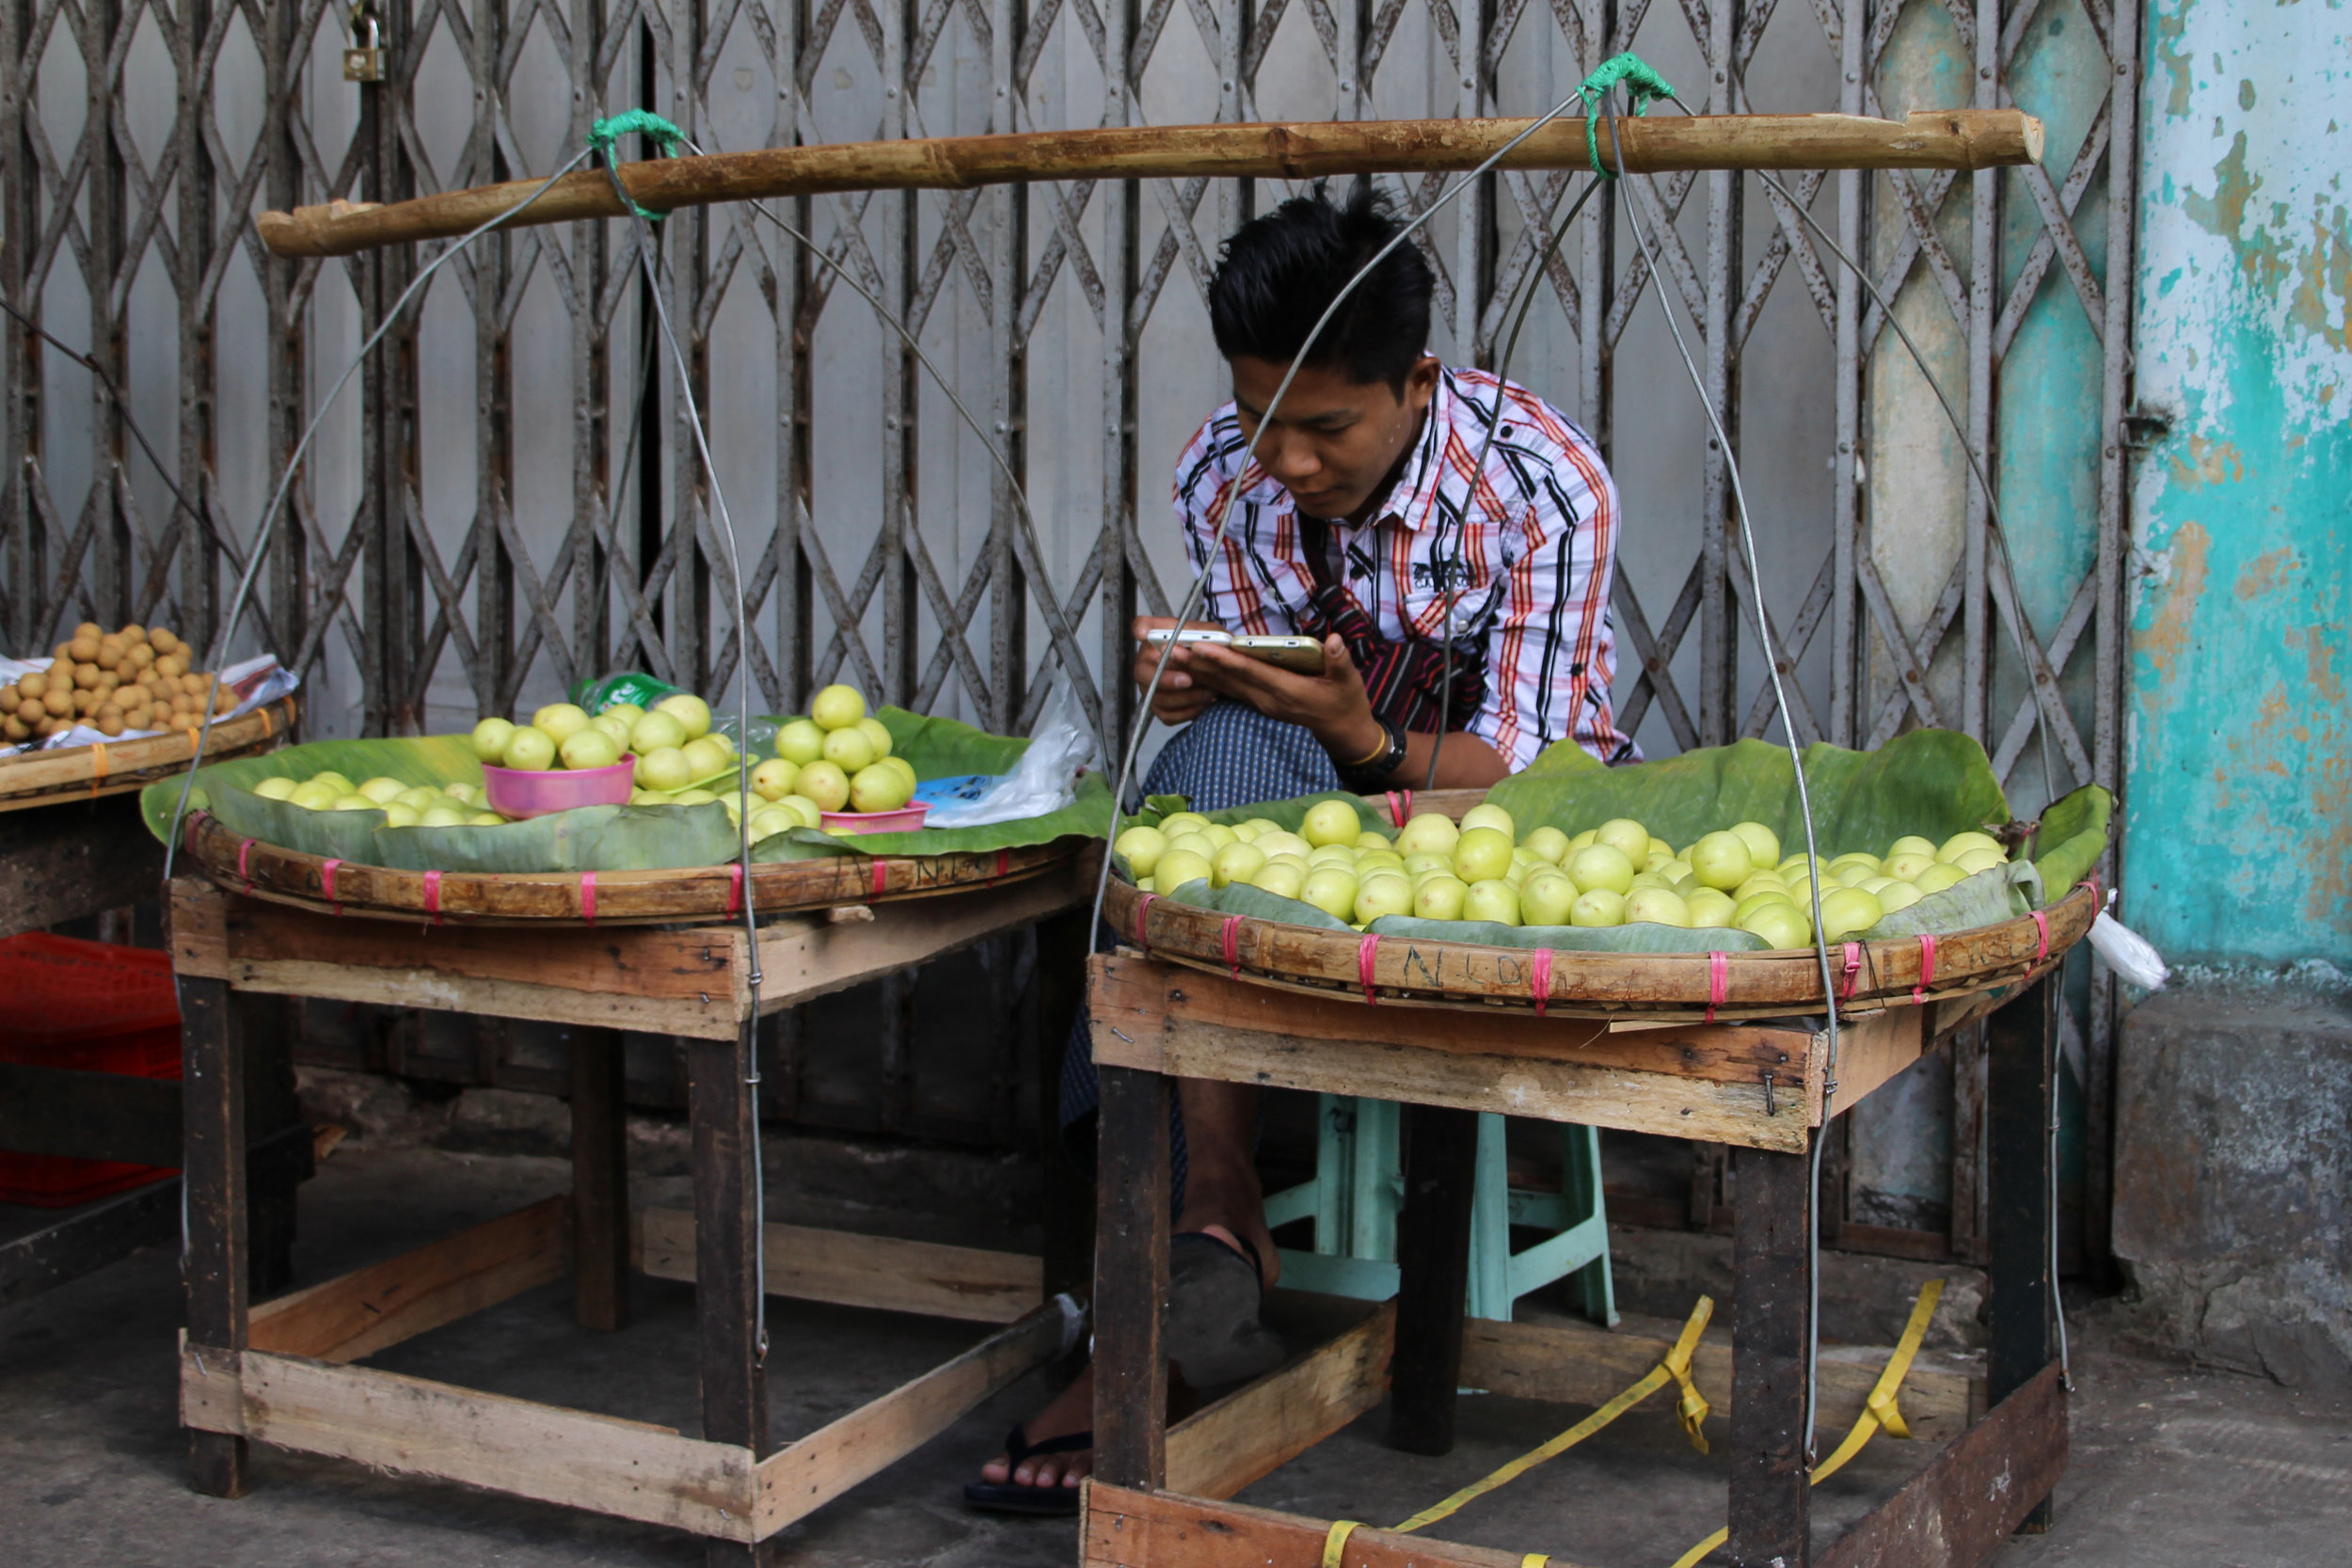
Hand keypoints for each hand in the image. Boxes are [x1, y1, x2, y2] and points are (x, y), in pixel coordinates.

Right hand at [1131, 617, 1224, 725]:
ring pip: (1157, 697)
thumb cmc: (1209, 652)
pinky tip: (1203, 703)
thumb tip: (1200, 639)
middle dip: (1166, 678)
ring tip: (1208, 693)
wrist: (1216, 675)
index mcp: (1159, 639)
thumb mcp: (1212, 636)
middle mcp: (1147, 662)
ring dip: (1185, 697)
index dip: (1140, 629)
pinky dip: (1188, 711)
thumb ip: (1206, 634)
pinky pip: (1167, 715)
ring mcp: (1149, 686)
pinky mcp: (1158, 707)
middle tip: (1188, 679)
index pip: (1142, 625)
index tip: (1143, 634)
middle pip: (1143, 671)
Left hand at [1180, 632, 1383, 764]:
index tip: (1204, 648)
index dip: (1226, 661)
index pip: (1252, 674)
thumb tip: (1333, 640)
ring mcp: (1261, 704)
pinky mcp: (1258, 703)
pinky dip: (1210, 679)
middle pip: (1229, 681)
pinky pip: (1230, 691)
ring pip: (1225, 686)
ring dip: (1199, 672)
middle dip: (1201, 665)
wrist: (1342, 731)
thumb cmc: (1346, 702)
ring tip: (1173, 655)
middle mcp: (1268, 700)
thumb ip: (1339, 661)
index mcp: (1288, 692)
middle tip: (1173, 648)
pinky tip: (1192, 667)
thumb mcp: (1350, 682)